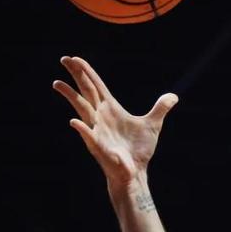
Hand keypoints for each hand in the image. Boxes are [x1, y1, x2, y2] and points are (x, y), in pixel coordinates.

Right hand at [52, 55, 176, 186]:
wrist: (135, 173)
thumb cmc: (139, 151)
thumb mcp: (153, 125)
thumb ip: (160, 109)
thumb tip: (174, 96)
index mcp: (111, 109)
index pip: (96, 85)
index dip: (86, 71)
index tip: (75, 58)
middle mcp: (100, 116)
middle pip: (86, 90)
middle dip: (76, 74)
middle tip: (64, 58)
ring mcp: (97, 130)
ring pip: (81, 109)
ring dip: (70, 96)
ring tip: (56, 83)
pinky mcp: (99, 146)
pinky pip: (88, 136)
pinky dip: (82, 129)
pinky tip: (73, 121)